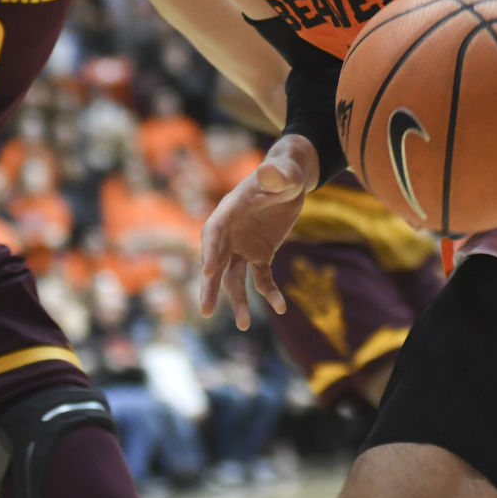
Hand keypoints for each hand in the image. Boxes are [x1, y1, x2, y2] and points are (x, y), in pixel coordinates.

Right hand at [199, 134, 314, 327]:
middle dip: (210, 286)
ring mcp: (243, 246)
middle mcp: (231, 232)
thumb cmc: (284, 173)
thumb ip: (276, 175)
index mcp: (230, 210)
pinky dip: (269, 293)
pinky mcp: (261, 255)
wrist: (290, 181)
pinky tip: (282, 307)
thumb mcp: (285, 173)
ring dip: (237, 301)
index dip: (210, 250)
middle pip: (216, 262)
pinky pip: (262, 278)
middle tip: (206, 311)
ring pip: (234, 278)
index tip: (208, 270)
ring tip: (243, 325)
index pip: (214, 232)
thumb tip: (268, 172)